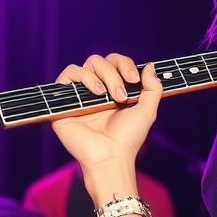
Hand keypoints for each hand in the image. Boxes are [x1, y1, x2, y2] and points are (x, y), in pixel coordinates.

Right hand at [50, 53, 161, 169]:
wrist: (110, 156)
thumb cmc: (127, 139)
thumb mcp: (147, 111)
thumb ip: (152, 88)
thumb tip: (150, 66)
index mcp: (112, 90)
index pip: (115, 62)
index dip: (125, 64)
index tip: (134, 80)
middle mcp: (95, 90)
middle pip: (100, 60)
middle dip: (115, 72)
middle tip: (122, 96)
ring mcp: (79, 95)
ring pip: (86, 64)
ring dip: (103, 75)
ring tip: (107, 96)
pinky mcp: (64, 102)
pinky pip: (68, 74)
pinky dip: (84, 77)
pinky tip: (96, 93)